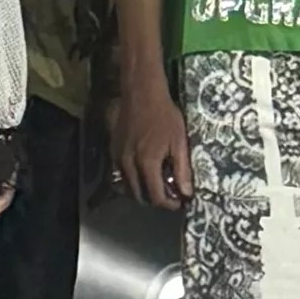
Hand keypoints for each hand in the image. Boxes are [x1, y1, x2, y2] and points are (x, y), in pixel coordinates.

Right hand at [113, 79, 192, 210]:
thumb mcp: (179, 141)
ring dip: (142, 191)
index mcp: (147, 163)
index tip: (179, 202)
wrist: (141, 94)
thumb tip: (186, 193)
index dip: (168, 204)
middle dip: (154, 200)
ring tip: (157, 183)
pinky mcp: (112, 150)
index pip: (155, 196)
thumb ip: (182, 170)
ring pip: (127, 186)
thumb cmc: (164, 115)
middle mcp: (128, 164)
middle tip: (169, 194)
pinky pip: (121, 173)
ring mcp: (117, 158)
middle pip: (138, 195)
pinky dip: (133, 179)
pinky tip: (144, 170)